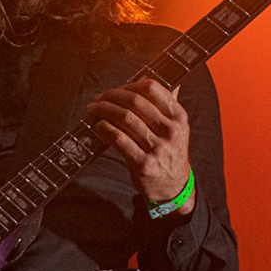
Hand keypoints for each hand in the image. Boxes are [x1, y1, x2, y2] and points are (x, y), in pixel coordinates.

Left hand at [86, 79, 191, 206]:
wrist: (173, 187)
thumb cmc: (170, 153)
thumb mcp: (177, 129)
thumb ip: (170, 106)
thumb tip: (172, 82)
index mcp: (179, 117)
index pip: (152, 88)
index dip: (129, 85)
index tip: (116, 90)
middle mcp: (171, 131)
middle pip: (134, 101)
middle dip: (110, 96)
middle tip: (97, 99)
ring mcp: (157, 148)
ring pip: (124, 117)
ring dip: (102, 110)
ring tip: (92, 110)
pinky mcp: (143, 164)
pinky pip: (118, 139)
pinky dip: (103, 129)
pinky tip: (97, 126)